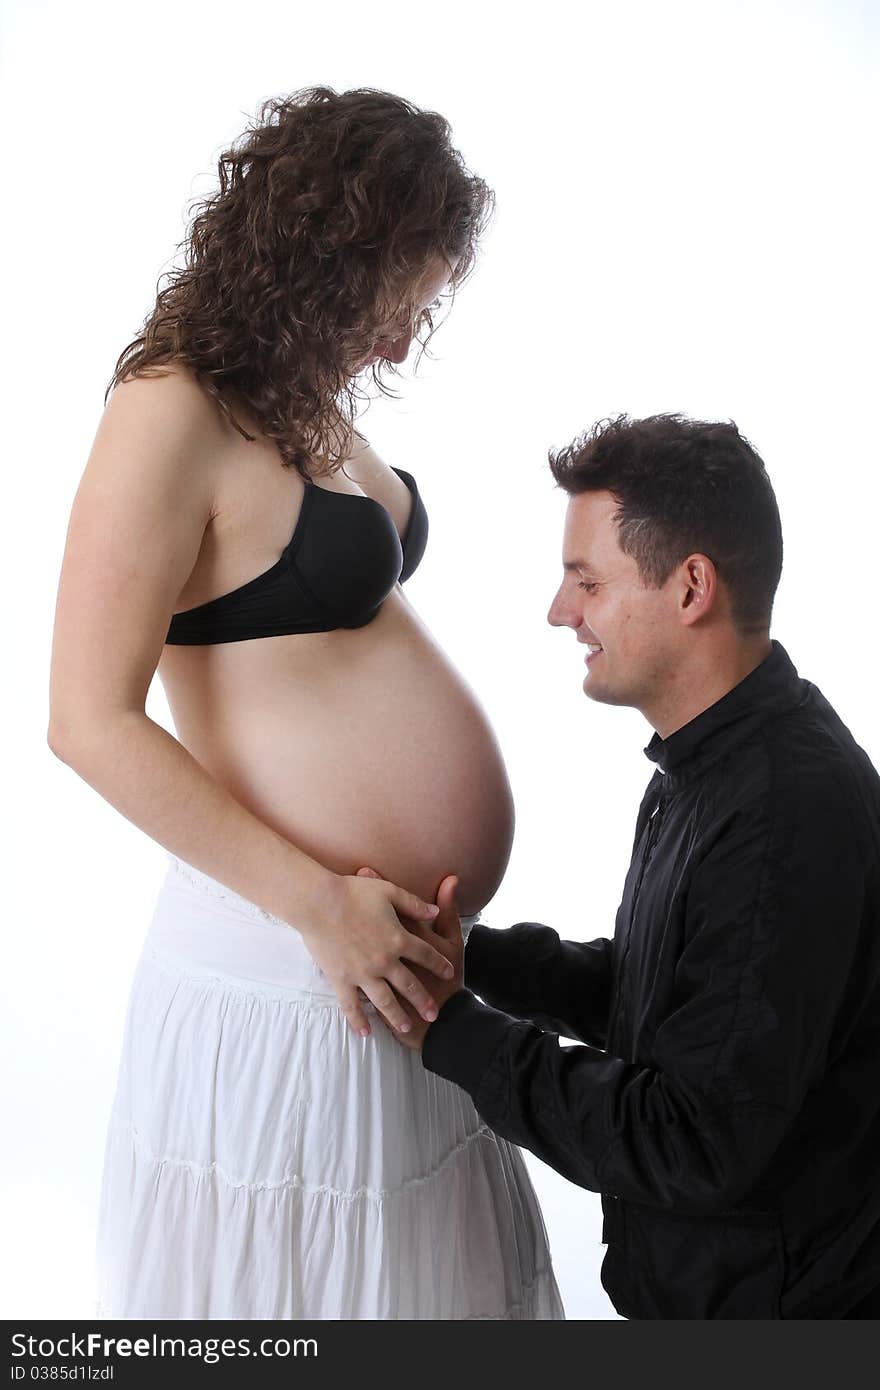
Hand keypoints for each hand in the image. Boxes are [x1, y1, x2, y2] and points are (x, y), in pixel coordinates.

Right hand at [297, 872, 455, 1038]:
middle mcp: (384, 960)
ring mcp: (363, 973)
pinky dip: (358, 1020)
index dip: (439, 964)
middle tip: (434, 1015)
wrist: (318, 902)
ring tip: (407, 1027)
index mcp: (398, 937)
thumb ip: (414, 904)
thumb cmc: (352, 892)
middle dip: (423, 1001)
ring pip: (385, 1001)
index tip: (448, 974)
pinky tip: (366, 1032)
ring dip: (397, 1016)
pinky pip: (352, 1005)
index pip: (426, 954)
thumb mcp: (389, 892)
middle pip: (410, 985)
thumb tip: (435, 912)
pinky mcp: (341, 979)